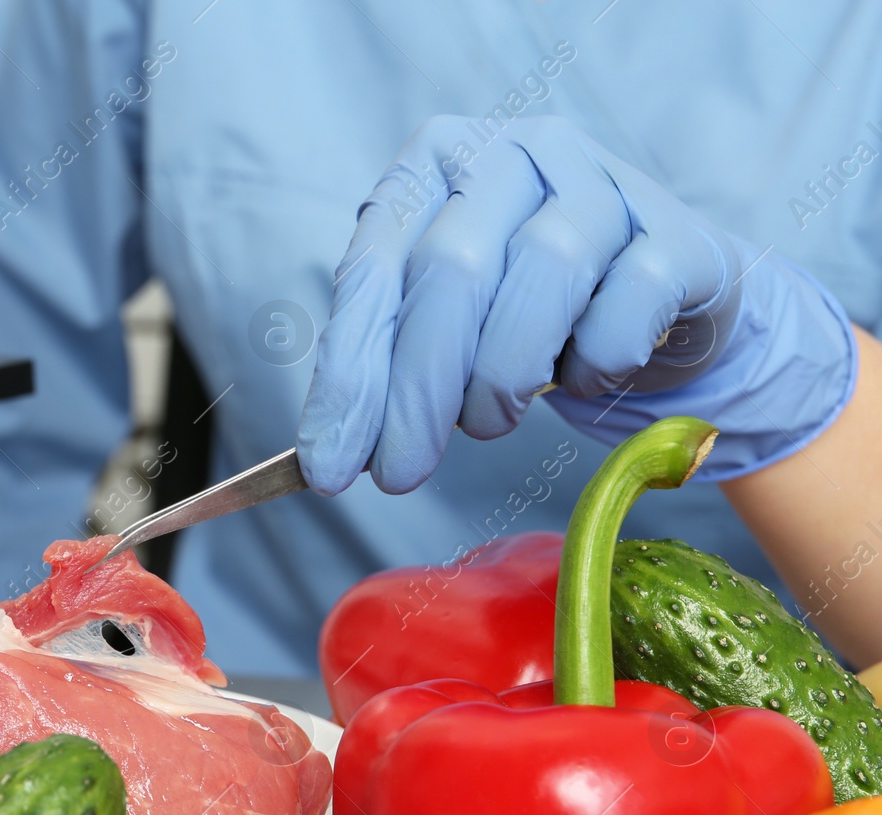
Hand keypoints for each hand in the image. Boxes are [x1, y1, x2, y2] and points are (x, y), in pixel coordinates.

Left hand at [298, 115, 856, 493]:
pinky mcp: (677, 234)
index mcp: (437, 160)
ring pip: (543, 274)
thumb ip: (385, 360)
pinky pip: (625, 307)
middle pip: (452, 270)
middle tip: (398, 473)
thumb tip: (330, 451)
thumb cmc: (524, 306)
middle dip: (416, 391)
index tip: (328, 464)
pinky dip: (593, 364)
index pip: (374, 269)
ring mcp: (604, 182)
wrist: (659, 293)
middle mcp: (517, 151)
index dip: (348, 374)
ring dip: (502, 378)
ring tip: (488, 421)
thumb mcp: (442, 319)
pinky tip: (583, 378)